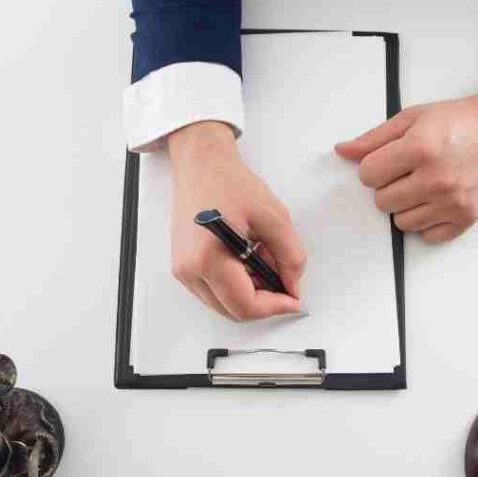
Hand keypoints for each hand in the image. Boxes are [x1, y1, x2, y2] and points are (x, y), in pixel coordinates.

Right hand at [167, 121, 305, 319]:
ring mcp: (184, 271)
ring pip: (225, 305)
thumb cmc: (228, 182)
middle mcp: (190, 270)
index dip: (276, 307)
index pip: (246, 306)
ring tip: (263, 259)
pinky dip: (237, 285)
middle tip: (283, 277)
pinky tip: (248, 259)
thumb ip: (290, 255)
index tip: (293, 299)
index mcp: (208, 259)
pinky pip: (215, 292)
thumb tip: (293, 284)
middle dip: (264, 301)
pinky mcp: (185, 267)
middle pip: (234, 311)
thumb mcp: (273, 217)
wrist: (201, 165)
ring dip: (251, 293)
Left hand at [335, 81, 477, 241]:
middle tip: (409, 171)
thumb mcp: (414, 117)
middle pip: (382, 201)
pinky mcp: (466, 218)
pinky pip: (427, 235)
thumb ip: (375, 138)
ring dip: (406, 205)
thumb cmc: (464, 120)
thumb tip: (343, 151)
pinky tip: (436, 200)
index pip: (368, 175)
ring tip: (423, 184)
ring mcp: (452, 202)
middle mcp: (436, 178)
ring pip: (401, 222)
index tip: (390, 160)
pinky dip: (427, 222)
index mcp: (420, 148)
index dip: (374, 167)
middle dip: (389, 186)